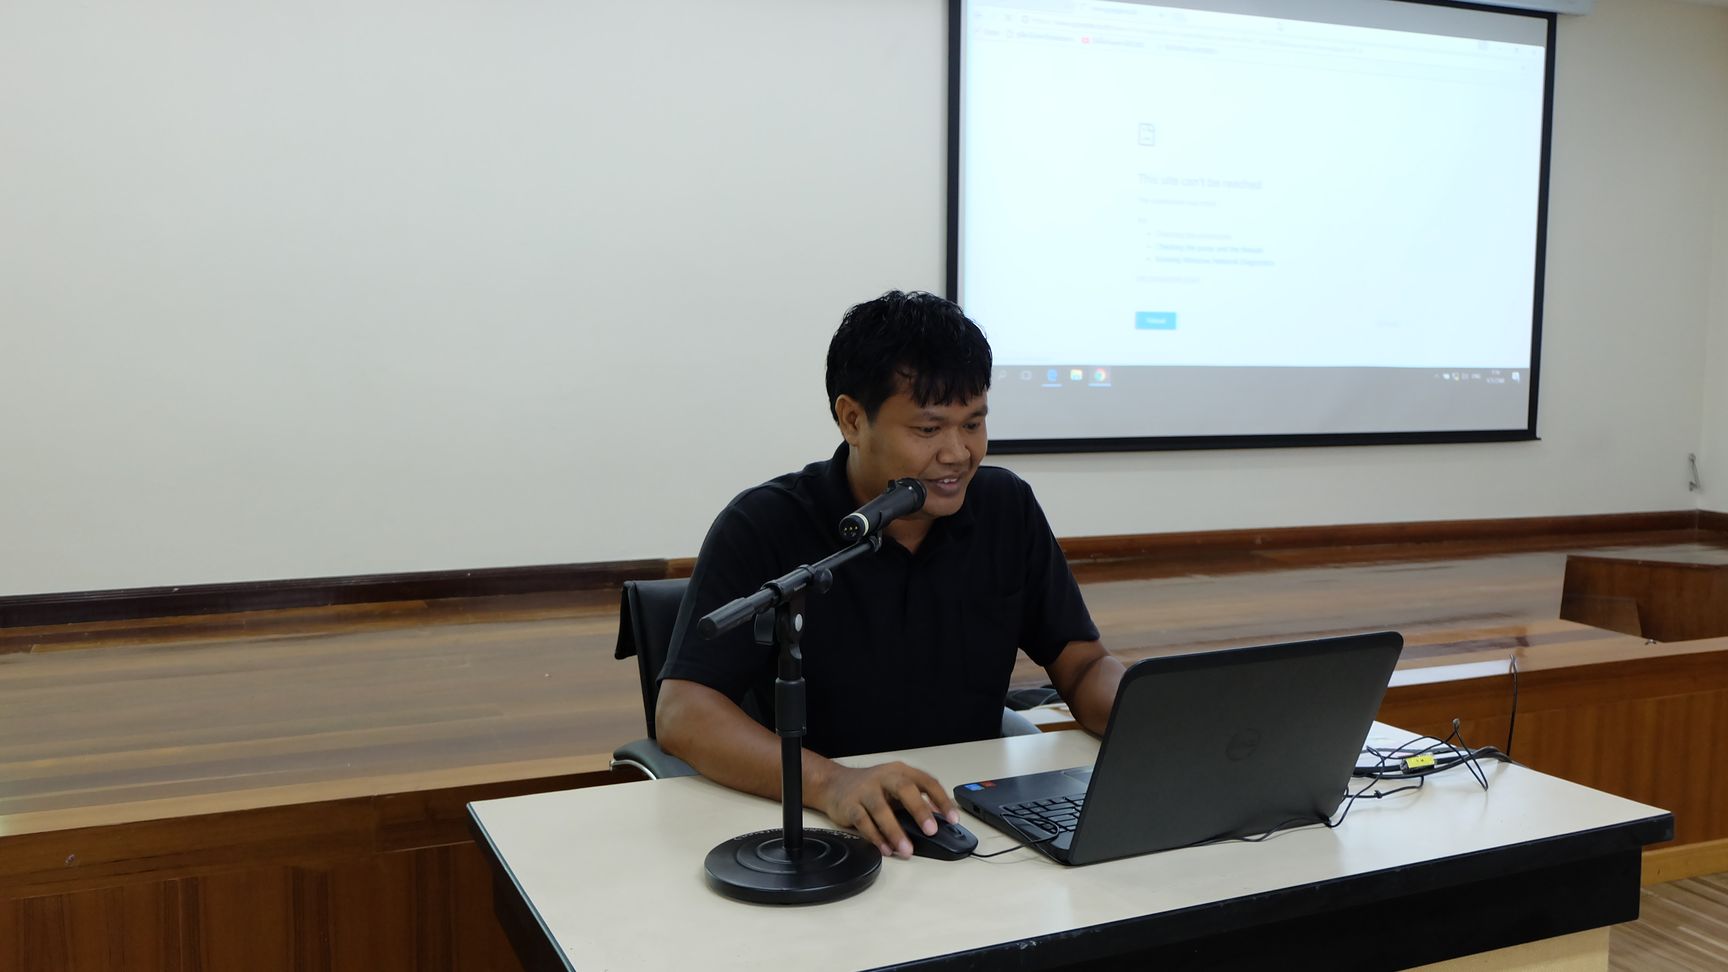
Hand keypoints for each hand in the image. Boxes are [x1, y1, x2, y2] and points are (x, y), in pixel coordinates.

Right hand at [812, 761, 960, 857]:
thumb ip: (916, 800)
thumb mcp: (895, 788)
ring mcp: (865, 790)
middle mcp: (884, 777)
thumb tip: (939, 820)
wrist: (834, 784)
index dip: (941, 800)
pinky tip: (886, 849)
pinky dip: (876, 837)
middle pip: (904, 789)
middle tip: (931, 830)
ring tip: (907, 850)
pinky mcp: (849, 805)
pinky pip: (863, 822)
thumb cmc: (871, 788)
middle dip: (920, 810)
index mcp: (900, 772)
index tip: (953, 818)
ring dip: (896, 831)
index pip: (926, 781)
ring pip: (881, 809)